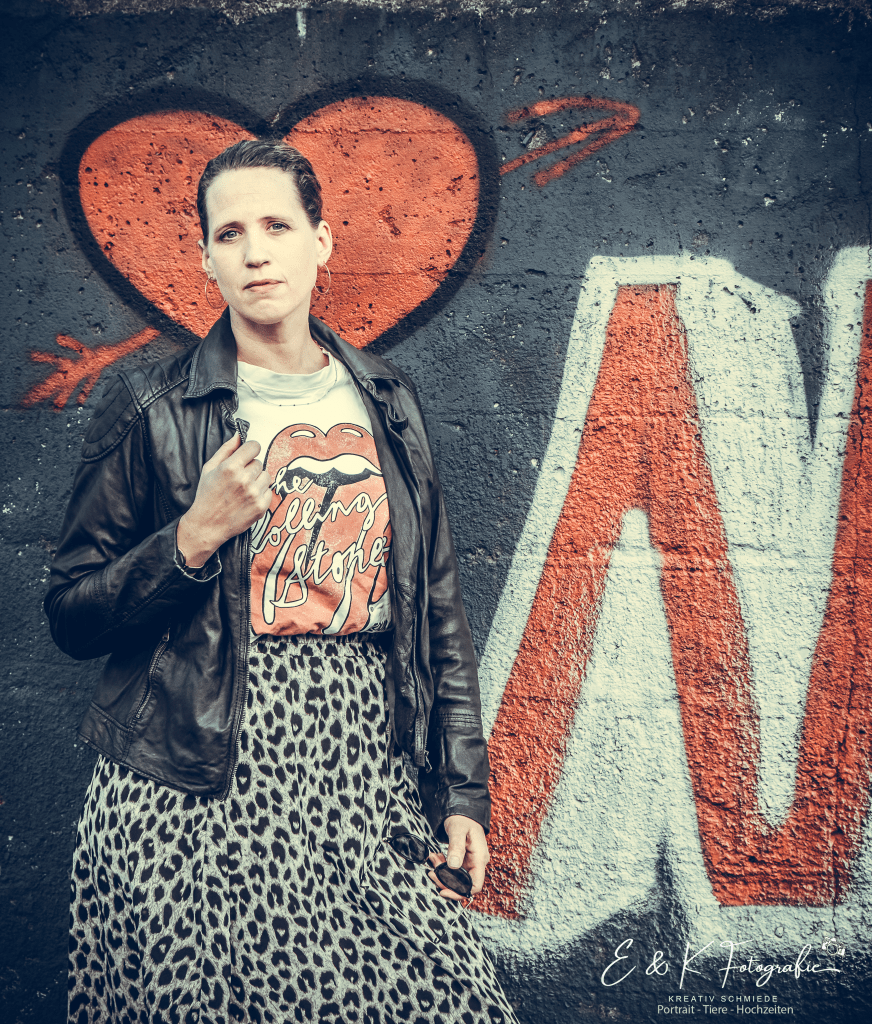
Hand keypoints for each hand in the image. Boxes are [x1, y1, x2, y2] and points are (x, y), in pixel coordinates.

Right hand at [177, 433, 271, 566]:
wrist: (208, 525)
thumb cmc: (207, 495)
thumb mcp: (209, 468)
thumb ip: (226, 449)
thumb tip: (239, 435)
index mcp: (230, 467)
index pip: (254, 446)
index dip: (250, 449)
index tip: (247, 455)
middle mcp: (244, 480)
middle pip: (259, 462)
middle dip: (250, 467)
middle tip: (238, 478)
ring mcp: (254, 494)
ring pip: (266, 475)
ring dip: (257, 480)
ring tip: (243, 488)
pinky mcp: (261, 507)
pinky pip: (269, 491)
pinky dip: (261, 493)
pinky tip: (247, 498)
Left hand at [427, 815, 488, 902]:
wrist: (464, 812)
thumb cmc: (463, 819)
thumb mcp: (458, 830)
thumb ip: (456, 848)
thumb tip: (453, 866)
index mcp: (479, 858)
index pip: (474, 886)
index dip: (459, 893)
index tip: (443, 891)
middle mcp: (477, 863)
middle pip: (462, 884)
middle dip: (445, 880)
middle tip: (432, 871)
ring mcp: (470, 862)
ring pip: (456, 877)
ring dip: (442, 872)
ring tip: (432, 859)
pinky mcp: (464, 860)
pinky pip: (453, 869)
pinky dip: (443, 866)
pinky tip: (436, 857)